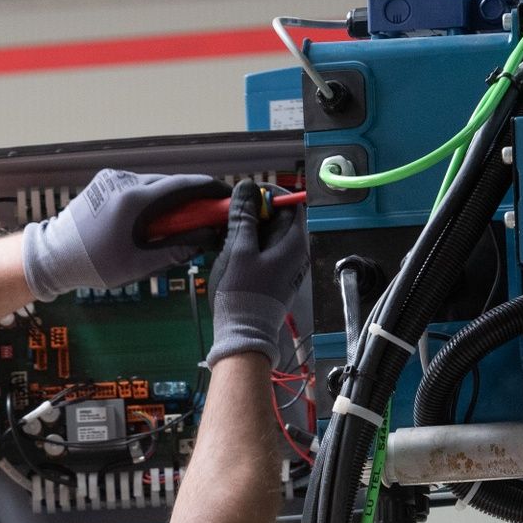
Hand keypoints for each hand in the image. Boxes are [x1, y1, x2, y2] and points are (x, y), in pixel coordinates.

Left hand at [21, 169, 227, 300]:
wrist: (54, 255)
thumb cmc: (93, 264)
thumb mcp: (138, 264)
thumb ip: (173, 250)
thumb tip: (202, 240)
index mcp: (133, 201)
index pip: (182, 187)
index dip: (208, 190)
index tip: (225, 195)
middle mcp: (122, 181)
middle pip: (169, 183)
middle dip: (190, 197)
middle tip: (206, 213)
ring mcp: (111, 179)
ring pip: (152, 184)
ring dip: (168, 198)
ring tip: (177, 220)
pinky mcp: (103, 182)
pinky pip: (136, 185)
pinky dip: (150, 197)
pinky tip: (152, 217)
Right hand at [204, 180, 306, 366]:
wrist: (242, 335)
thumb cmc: (242, 293)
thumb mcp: (239, 249)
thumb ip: (243, 216)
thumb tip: (247, 186)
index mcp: (294, 243)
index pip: (289, 204)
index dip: (267, 196)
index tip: (244, 200)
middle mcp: (296, 254)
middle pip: (278, 220)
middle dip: (254, 215)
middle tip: (229, 219)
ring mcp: (287, 268)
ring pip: (269, 237)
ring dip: (248, 232)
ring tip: (226, 238)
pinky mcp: (276, 279)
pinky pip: (265, 254)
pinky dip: (250, 248)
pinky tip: (232, 255)